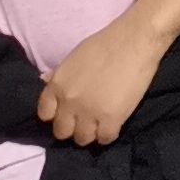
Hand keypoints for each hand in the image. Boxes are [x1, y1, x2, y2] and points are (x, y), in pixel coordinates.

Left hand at [38, 12, 167, 146]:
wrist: (134, 40)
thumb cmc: (105, 43)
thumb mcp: (74, 57)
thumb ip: (59, 74)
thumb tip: (45, 81)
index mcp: (57, 85)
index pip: (45, 114)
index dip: (56, 115)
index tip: (67, 112)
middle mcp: (69, 102)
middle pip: (61, 132)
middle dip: (72, 127)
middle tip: (85, 120)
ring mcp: (89, 113)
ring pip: (82, 139)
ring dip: (90, 133)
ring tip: (100, 124)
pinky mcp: (111, 119)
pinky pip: (104, 139)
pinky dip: (108, 134)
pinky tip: (114, 125)